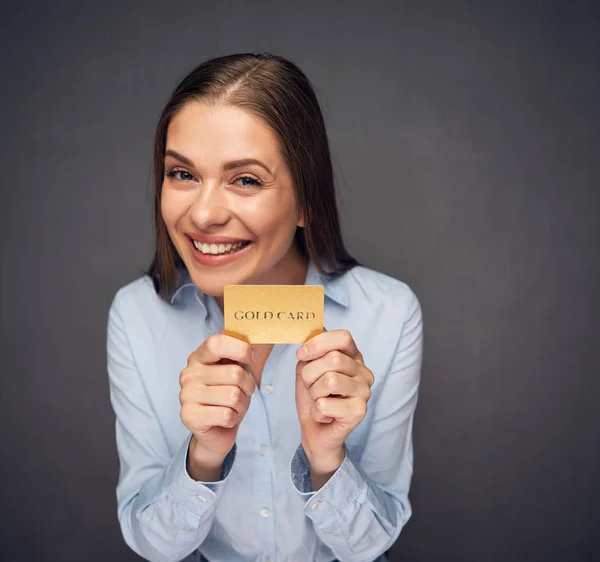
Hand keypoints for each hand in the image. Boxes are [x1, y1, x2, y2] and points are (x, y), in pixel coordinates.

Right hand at [179, 331, 256, 467]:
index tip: (252, 358)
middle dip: (248, 386)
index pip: (216, 343)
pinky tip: (226, 419)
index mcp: (198, 357)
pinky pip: (226, 415)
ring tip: (234, 407)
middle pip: (234, 373)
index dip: (240, 349)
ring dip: (241, 405)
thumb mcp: (234, 370)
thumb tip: (253, 340)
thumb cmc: (227, 397)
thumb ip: (238, 353)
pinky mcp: (189, 416)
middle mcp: (188, 374)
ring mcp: (186, 395)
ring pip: (233, 396)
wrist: (215, 432)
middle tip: (243, 393)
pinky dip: (233, 419)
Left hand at [295, 328, 374, 468]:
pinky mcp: (360, 411)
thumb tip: (316, 329)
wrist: (315, 430)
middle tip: (311, 386)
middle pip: (333, 359)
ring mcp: (365, 392)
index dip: (318, 343)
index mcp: (353, 357)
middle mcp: (364, 372)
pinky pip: (325, 404)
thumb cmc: (314, 396)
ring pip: (330, 380)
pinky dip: (317, 411)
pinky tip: (325, 415)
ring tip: (319, 399)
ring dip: (314, 393)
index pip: (343, 337)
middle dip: (311, 374)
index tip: (302, 355)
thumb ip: (312, 350)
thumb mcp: (308, 368)